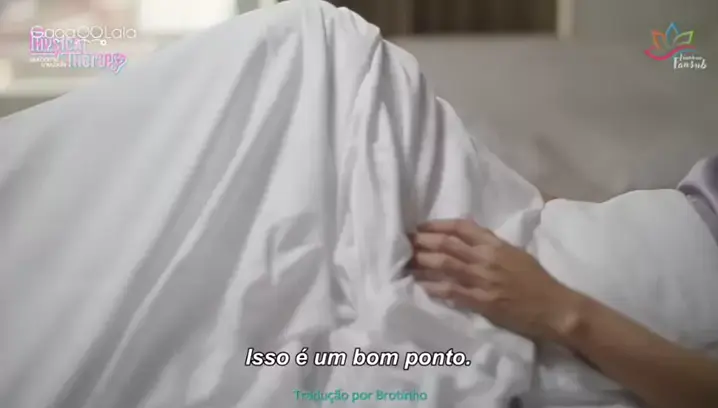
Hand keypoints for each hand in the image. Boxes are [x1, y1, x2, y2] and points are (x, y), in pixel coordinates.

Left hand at [409, 219, 584, 342]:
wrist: (554, 307)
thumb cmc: (536, 280)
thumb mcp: (514, 253)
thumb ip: (490, 244)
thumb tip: (466, 235)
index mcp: (495, 244)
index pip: (461, 227)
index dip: (437, 225)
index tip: (420, 227)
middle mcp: (487, 258)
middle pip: (447, 244)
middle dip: (423, 241)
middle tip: (404, 242)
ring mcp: (483, 279)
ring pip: (446, 265)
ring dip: (423, 262)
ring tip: (406, 261)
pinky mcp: (482, 301)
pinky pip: (452, 291)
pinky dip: (434, 287)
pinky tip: (420, 285)